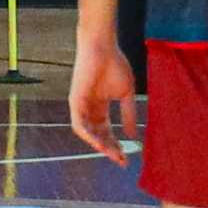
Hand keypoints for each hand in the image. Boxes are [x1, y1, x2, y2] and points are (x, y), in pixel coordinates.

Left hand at [68, 33, 138, 164]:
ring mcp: (81, 106)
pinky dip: (89, 135)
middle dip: (110, 149)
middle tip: (121, 160)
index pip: (107, 132)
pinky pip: (79, 124)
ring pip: (88, 133)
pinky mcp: (75, 101)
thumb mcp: (126, 94)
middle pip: (98, 135)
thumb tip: (133, 135)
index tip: (126, 157)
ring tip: (112, 154)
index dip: (116, 145)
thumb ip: (128, 114)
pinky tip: (100, 143)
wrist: (103, 47)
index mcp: (101, 107)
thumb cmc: (115, 65)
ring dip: (100, 145)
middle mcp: (89, 109)